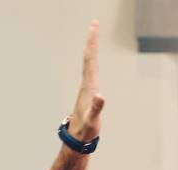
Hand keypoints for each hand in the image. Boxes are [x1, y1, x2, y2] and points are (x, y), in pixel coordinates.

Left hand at [66, 20, 104, 141]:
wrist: (76, 138)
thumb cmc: (85, 130)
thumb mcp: (92, 120)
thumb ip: (96, 108)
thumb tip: (101, 96)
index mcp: (89, 86)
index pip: (90, 60)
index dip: (92, 43)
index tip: (93, 27)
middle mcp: (86, 84)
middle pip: (89, 58)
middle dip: (92, 40)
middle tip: (94, 23)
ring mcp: (86, 88)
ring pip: (88, 63)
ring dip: (91, 48)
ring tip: (92, 36)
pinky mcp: (88, 92)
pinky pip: (90, 71)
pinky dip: (92, 61)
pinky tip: (92, 59)